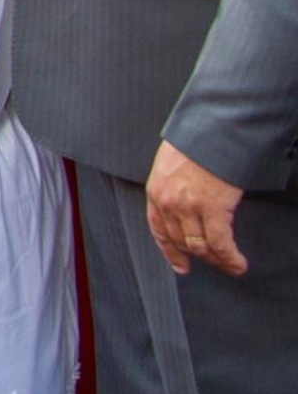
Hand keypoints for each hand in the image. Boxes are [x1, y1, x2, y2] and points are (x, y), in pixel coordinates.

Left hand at [146, 141, 247, 275]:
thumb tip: (183, 202)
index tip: (180, 264)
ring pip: (200, 247)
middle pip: (180, 241)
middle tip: (214, 262)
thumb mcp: (170, 163)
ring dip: (217, 260)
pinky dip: (230, 259)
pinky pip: (220, 244)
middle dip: (198, 256)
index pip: (159, 229)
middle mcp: (168, 202)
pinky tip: (238, 264)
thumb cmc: (194, 142)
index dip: (170, 251)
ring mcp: (189, 207)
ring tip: (229, 265)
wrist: (210, 129)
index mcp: (156, 190)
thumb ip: (173, 185)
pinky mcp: (212, 209)